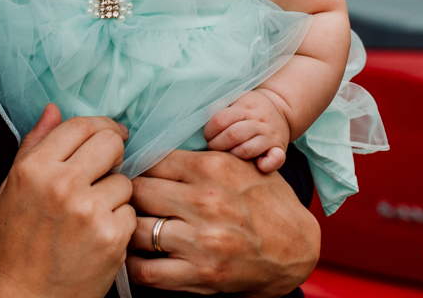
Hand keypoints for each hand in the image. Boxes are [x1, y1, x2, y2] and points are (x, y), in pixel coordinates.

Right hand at [0, 104, 135, 297]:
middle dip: (112, 153)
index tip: (109, 134)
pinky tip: (99, 234)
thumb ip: (34, 144)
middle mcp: (61, 185)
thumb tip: (55, 109)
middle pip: (110, 143)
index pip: (80, 125)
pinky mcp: (112, 236)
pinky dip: (120, 221)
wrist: (29, 297)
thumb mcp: (12, 188)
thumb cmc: (19, 242)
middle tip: (105, 170)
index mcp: (34, 168)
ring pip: (124, 180)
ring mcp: (89, 211)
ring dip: (114, 193)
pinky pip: (130, 211)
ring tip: (92, 213)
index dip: (100, 126)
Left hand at [126, 149, 318, 296]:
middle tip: (125, 201)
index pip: (151, 160)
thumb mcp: (239, 165)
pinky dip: (134, 264)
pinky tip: (136, 256)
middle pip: (137, 191)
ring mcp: (202, 240)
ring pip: (136, 229)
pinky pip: (147, 271)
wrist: (297, 249)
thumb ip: (199, 156)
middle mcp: (205, 201)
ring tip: (128, 226)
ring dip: (128, 229)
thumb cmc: (266, 202)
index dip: (136, 167)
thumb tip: (152, 148)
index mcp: (212, 168)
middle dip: (128, 196)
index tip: (130, 174)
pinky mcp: (202, 274)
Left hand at [203, 88, 292, 172]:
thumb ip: (220, 108)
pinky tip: (256, 165)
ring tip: (227, 155)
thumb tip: (207, 120)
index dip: (209, 131)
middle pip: (233, 135)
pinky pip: (276, 159)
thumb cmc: (251, 108)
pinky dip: (265, 165)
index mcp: (246, 107)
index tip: (208, 136)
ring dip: (232, 156)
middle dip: (217, 145)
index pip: (221, 120)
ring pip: (247, 150)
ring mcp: (270, 136)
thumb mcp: (236, 99)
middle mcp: (259, 121)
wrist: (281, 108)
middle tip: (213, 147)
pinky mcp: (280, 149)